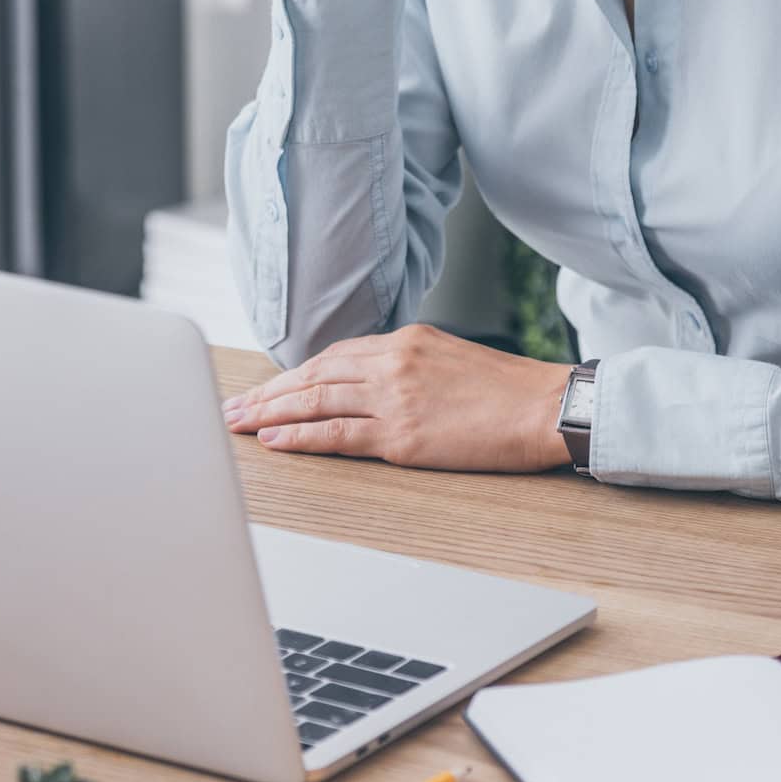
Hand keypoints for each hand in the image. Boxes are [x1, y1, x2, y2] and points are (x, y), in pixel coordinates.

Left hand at [222, 325, 572, 474]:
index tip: (267, 388)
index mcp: (405, 340)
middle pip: (314, 376)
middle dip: (268, 393)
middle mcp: (393, 362)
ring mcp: (395, 397)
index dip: (294, 375)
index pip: (333, 356)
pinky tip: (274, 441)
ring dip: (271, 414)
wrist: (547, 408)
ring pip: (316, 402)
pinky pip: (338, 435)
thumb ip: (408, 365)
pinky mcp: (403, 436)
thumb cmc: (509, 391)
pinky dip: (301, 437)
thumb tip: (373, 383)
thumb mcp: (451, 358)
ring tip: (238, 425)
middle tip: (234, 407)